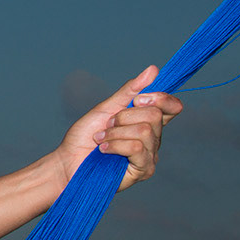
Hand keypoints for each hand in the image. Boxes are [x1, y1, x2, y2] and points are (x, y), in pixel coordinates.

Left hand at [54, 66, 181, 190]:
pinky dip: (116, 145)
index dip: (160, 98)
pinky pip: (137, 148)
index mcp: (149, 122)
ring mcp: (150, 155)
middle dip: (123, 117)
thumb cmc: (85, 136)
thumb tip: (153, 70)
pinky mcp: (143, 170)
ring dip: (115, 133)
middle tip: (107, 126)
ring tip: (101, 140)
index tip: (137, 99)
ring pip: (144, 131)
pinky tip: (103, 150)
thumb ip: (130, 91)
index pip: (172, 106)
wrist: (67, 161)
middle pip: (154, 115)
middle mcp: (154, 139)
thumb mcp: (106, 108)